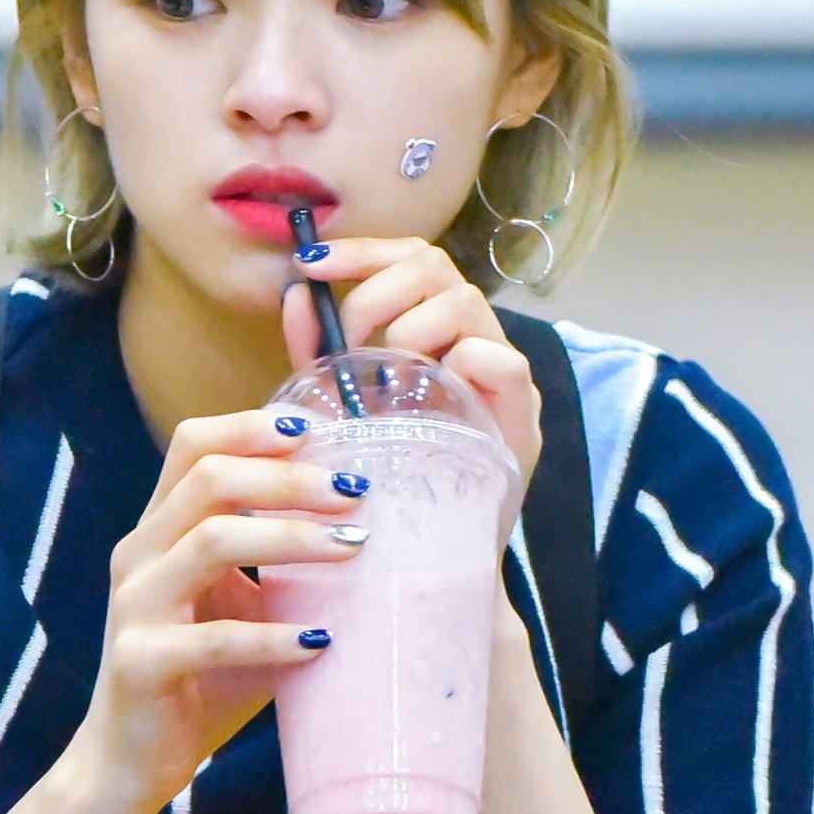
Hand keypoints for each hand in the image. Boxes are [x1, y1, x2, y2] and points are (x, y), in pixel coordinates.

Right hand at [75, 410, 373, 813]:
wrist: (129, 762)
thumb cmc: (198, 680)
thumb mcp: (240, 608)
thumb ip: (280, 570)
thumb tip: (369, 536)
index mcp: (159, 530)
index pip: (194, 445)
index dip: (253, 427)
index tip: (322, 431)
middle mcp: (140, 555)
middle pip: (209, 478)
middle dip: (289, 478)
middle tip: (355, 493)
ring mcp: (135, 606)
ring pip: (211, 542)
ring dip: (291, 539)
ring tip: (352, 550)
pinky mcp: (142, 661)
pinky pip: (214, 639)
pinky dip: (274, 637)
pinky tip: (320, 644)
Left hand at [282, 236, 541, 534]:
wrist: (429, 564)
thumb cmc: (388, 481)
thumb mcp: (344, 409)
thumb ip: (320, 354)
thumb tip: (293, 295)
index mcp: (437, 333)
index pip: (410, 258)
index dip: (361, 250)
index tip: (309, 261)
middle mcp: (475, 342)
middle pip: (435, 266)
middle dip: (377, 292)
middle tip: (348, 341)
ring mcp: (503, 379)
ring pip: (465, 303)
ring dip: (410, 329)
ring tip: (384, 381)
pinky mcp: (520, 421)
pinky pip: (500, 360)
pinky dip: (459, 363)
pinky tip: (424, 397)